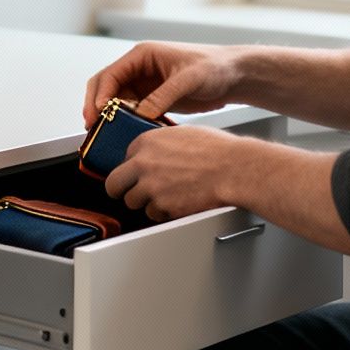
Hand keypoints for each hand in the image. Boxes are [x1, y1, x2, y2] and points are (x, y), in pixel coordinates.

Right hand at [82, 41, 245, 127]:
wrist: (233, 76)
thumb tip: (140, 114)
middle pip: (106, 87)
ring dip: (110, 117)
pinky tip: (126, 135)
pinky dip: (125, 123)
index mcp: (143, 55)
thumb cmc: (214, 66)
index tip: (98, 114)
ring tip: (106, 135)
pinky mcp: (153, 100)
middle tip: (93, 127)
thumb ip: (162, 96)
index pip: (111, 74)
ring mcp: (145, 85)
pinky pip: (131, 112)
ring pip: (116, 102)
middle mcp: (139, 69)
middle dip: (96, 106)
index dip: (100, 94)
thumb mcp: (187, 80)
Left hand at [102, 126, 247, 221]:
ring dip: (145, 202)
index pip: (123, 159)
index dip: (132, 168)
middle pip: (115, 184)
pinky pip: (154, 215)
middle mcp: (143, 164)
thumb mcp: (182, 134)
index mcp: (147, 142)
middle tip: (129, 192)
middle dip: (122, 190)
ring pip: (133, 203)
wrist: (234, 169)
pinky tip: (177, 203)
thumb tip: (154, 152)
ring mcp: (151, 187)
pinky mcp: (162, 207)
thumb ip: (161, 143)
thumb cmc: (217, 150)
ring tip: (165, 197)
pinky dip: (163, 213)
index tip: (137, 173)